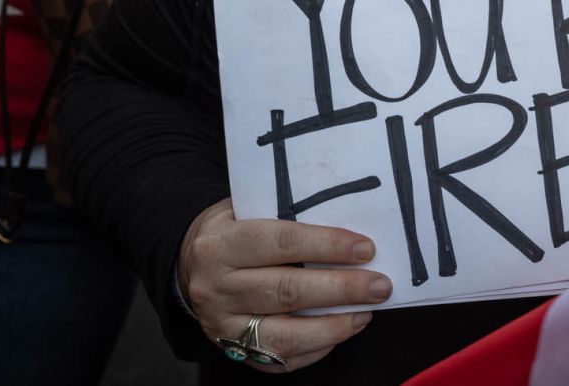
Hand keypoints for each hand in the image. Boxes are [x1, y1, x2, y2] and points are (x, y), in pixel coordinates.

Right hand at [179, 199, 390, 373]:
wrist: (189, 264)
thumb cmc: (233, 229)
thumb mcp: (247, 208)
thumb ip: (288, 216)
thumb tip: (348, 226)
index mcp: (221, 244)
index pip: (281, 243)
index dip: (327, 246)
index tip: (365, 249)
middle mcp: (216, 287)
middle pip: (286, 291)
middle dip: (341, 289)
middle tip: (379, 285)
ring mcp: (222, 324)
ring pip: (284, 334)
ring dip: (333, 326)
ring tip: (366, 312)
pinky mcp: (232, 350)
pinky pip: (279, 359)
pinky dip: (316, 348)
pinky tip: (341, 331)